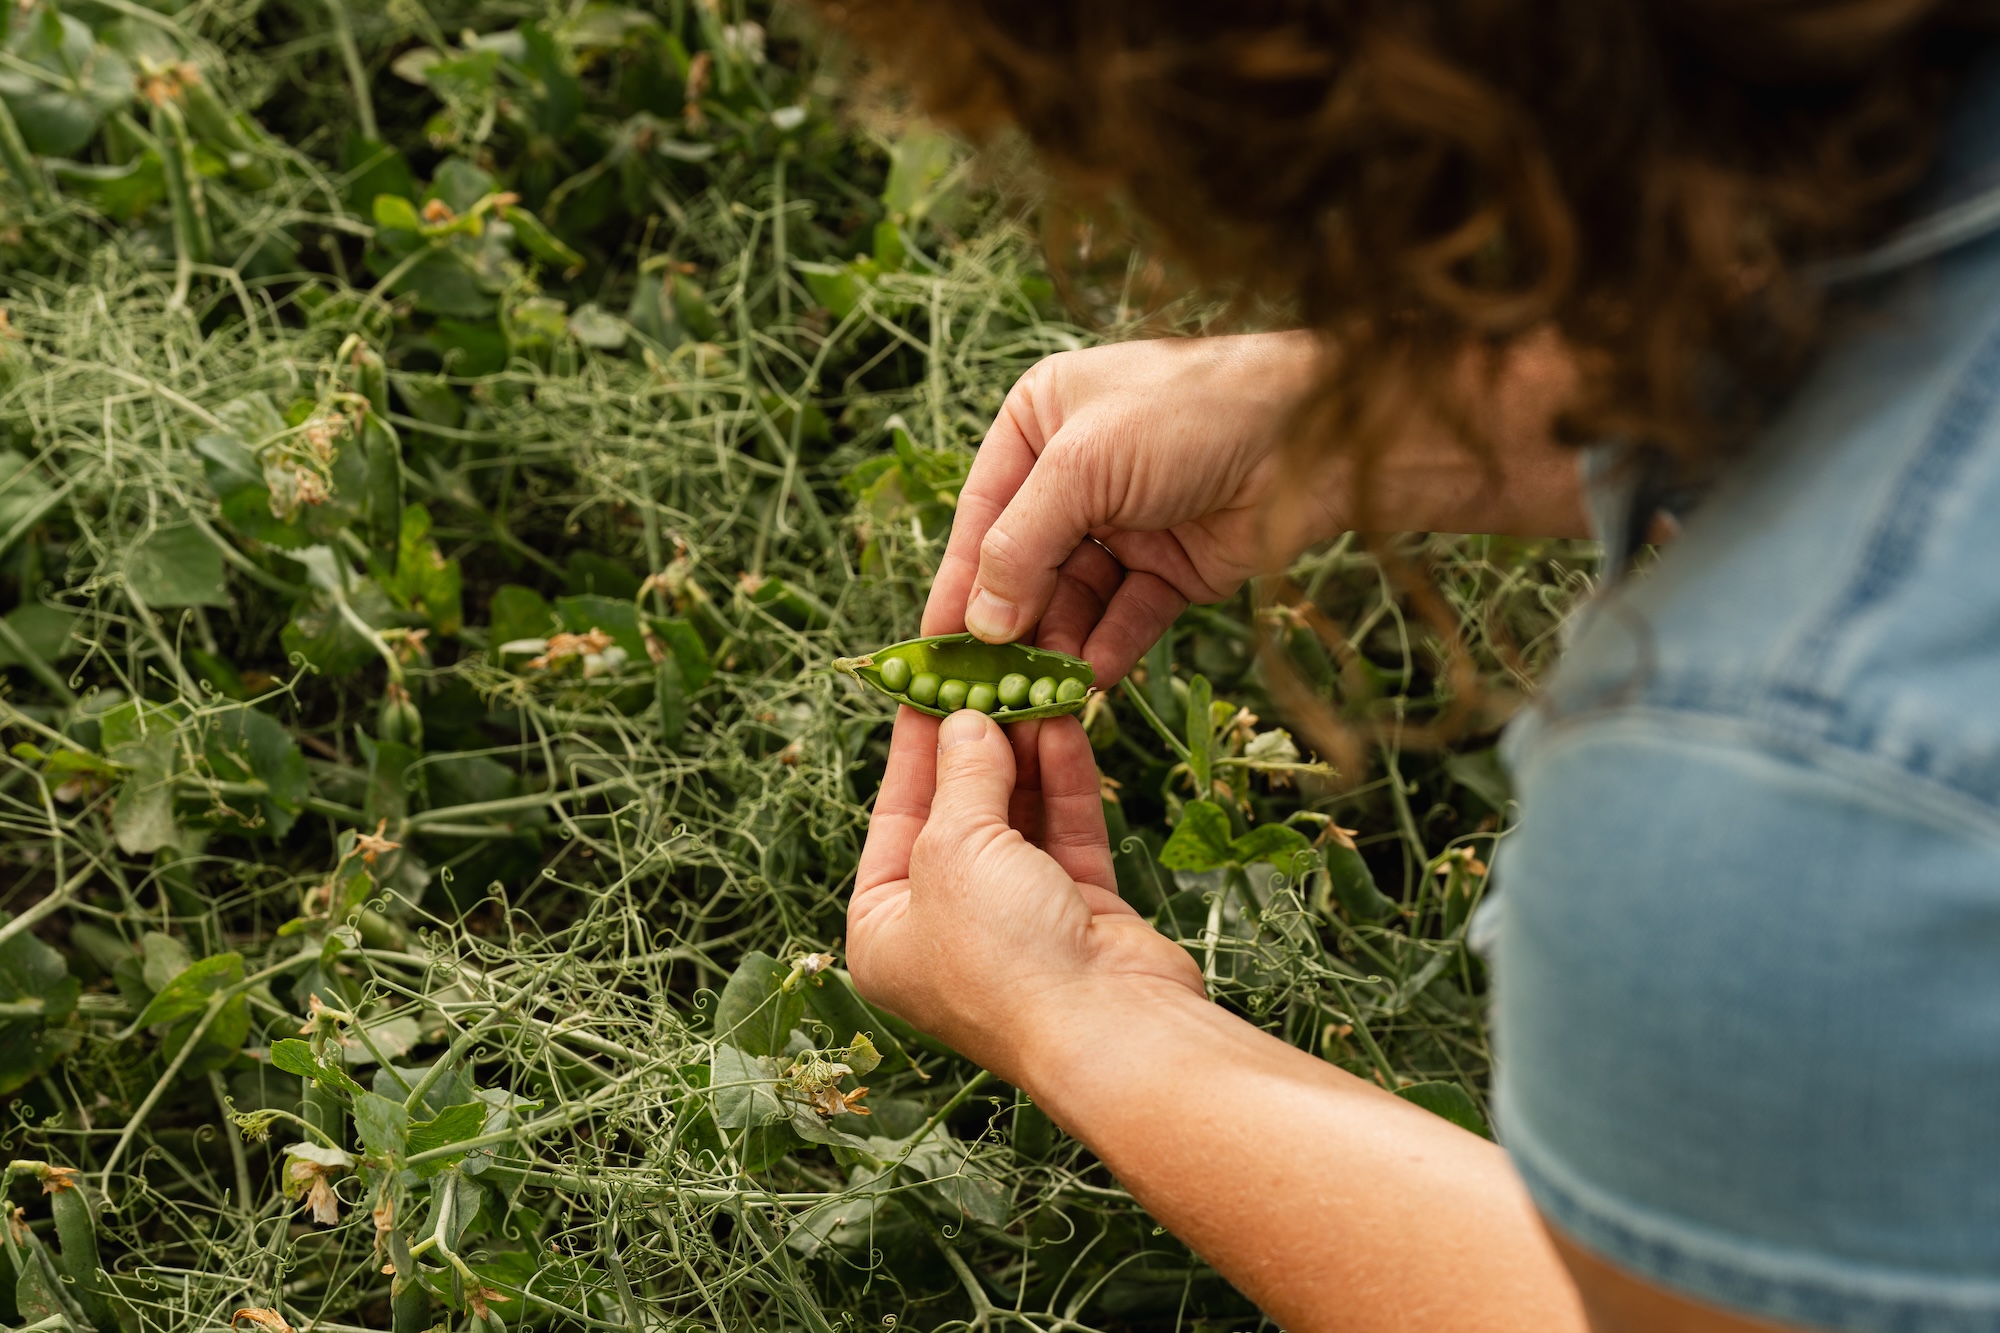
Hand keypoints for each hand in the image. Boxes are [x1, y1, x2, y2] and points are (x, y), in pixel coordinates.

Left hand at [847, 707, 1203, 1081]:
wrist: (1109, 1030)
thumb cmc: (1001, 954)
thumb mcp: (954, 849)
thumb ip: (961, 778)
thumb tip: (965, 721)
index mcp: (885, 931)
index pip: (893, 817)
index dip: (913, 747)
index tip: (928, 681)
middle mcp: (946, 930)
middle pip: (958, 815)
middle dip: (979, 745)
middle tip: (991, 673)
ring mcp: (1016, 924)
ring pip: (1017, 818)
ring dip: (1026, 754)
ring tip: (1035, 685)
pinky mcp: (1080, 916)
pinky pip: (1065, 834)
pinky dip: (1065, 782)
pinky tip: (1065, 725)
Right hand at [923, 332, 1334, 679]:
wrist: (1319, 435)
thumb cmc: (1192, 413)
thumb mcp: (1084, 467)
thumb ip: (1022, 545)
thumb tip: (980, 624)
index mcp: (1040, 422)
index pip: (982, 515)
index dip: (958, 583)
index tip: (931, 649)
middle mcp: (1076, 473)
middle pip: (1025, 565)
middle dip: (1009, 626)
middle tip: (983, 688)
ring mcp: (1127, 523)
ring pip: (1074, 599)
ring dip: (1058, 645)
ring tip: (1041, 693)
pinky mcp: (1173, 568)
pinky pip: (1127, 616)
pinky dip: (1108, 648)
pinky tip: (1092, 680)